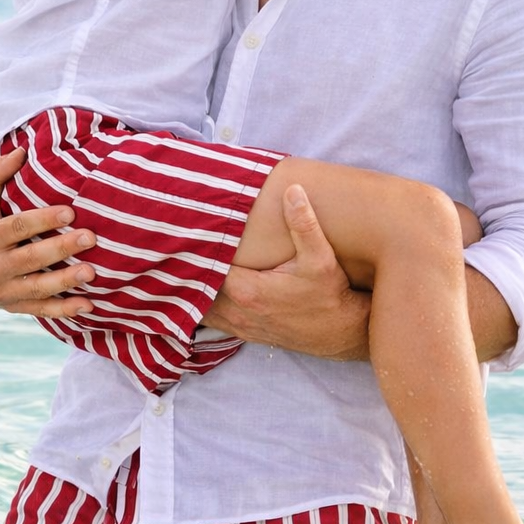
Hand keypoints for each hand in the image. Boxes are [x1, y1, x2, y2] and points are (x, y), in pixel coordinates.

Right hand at [0, 146, 96, 317]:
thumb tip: (21, 151)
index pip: (17, 227)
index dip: (44, 220)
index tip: (70, 212)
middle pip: (31, 258)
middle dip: (61, 248)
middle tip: (90, 237)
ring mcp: (2, 289)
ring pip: (37, 287)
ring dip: (65, 282)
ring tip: (92, 272)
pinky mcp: (11, 305)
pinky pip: (40, 310)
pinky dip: (64, 310)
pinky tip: (88, 305)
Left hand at [204, 184, 370, 361]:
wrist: (342, 332)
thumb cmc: (330, 295)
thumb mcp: (321, 258)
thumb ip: (304, 225)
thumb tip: (293, 191)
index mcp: (247, 290)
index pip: (206, 266)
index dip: (198, 247)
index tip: (190, 230)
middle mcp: (237, 311)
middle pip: (196, 287)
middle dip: (190, 267)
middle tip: (181, 242)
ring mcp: (240, 325)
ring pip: (200, 307)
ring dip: (195, 287)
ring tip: (188, 263)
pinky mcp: (246, 332)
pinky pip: (212, 320)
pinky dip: (204, 305)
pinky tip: (203, 288)